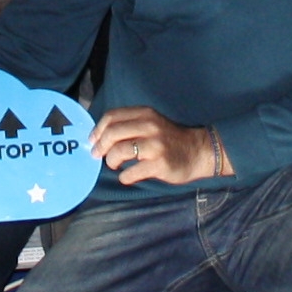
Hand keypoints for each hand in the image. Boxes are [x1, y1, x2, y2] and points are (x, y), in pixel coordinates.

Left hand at [94, 106, 229, 186]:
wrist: (198, 151)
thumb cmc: (169, 140)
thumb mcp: (152, 123)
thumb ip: (130, 125)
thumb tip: (99, 137)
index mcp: (145, 114)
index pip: (112, 116)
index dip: (98, 130)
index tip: (93, 141)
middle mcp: (149, 126)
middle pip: (112, 133)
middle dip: (100, 147)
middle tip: (98, 156)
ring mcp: (155, 145)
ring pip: (119, 152)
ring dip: (111, 161)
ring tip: (115, 165)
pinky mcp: (159, 164)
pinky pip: (131, 172)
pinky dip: (125, 177)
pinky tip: (128, 177)